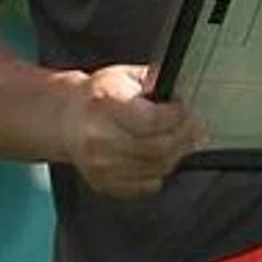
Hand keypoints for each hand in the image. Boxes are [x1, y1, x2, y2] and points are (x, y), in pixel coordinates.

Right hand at [63, 64, 207, 198]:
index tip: (185, 109)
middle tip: (194, 127)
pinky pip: (148, 185)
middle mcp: (100, 138)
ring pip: (158, 168)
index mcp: (104, 105)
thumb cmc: (97, 98)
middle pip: (159, 147)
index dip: (177, 116)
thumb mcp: (124, 76)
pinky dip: (160, 172)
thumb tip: (183, 89)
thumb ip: (154, 81)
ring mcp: (102, 166)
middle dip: (184, 137)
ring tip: (181, 140)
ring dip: (177, 154)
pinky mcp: (105, 184)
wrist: (66, 121)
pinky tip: (159, 156)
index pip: (152, 120)